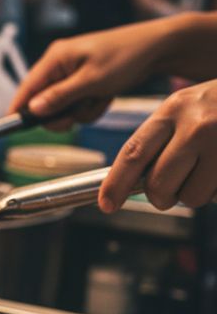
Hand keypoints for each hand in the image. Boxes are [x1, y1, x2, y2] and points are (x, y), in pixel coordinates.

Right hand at [10, 20, 174, 128]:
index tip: (13, 128)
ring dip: (80, 111)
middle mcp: (59, 66)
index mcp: (55, 59)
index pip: (26, 88)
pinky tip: (105, 97)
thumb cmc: (125, 57)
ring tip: (99, 99)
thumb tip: (32, 110)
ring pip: (63, 108)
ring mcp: (72, 75)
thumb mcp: (91, 81)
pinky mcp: (83, 83)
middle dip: (60, 114)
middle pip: (43, 103)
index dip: (18, 109)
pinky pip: (78, 106)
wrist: (157, 49)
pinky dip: (90, 107)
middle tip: (73, 118)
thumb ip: (59, 97)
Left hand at [100, 80, 216, 212]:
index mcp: (173, 110)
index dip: (115, 184)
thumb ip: (159, 142)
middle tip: (175, 188)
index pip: (133, 153)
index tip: (106, 204)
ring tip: (209, 170)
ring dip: (197, 194)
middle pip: (160, 185)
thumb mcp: (186, 110)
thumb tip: (128, 183)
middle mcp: (197, 124)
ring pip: (192, 197)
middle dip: (163, 196)